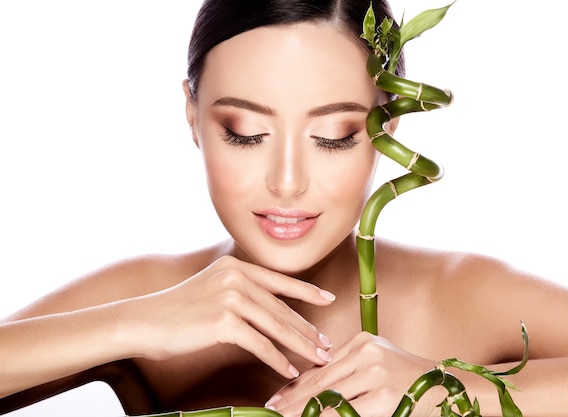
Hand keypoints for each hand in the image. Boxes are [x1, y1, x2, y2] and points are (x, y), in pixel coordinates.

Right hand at [132, 255, 334, 378]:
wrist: (142, 321)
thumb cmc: (176, 311)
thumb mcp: (211, 289)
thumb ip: (238, 291)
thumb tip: (267, 309)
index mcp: (236, 266)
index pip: (280, 281)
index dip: (307, 292)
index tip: (328, 300)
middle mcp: (236, 277)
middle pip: (282, 308)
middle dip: (308, 329)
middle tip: (326, 344)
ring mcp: (231, 297)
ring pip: (276, 326)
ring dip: (300, 346)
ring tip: (318, 359)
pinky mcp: (224, 322)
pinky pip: (260, 345)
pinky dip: (277, 360)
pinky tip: (288, 371)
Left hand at [265, 332, 440, 416]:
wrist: (449, 388)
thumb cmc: (410, 381)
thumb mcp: (377, 364)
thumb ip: (348, 371)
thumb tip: (311, 387)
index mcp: (363, 342)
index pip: (321, 368)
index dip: (295, 386)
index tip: (276, 397)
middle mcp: (366, 353)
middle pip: (320, 383)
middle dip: (292, 401)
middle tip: (269, 411)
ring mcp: (374, 373)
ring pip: (329, 398)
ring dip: (302, 411)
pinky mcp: (382, 395)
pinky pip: (346, 412)